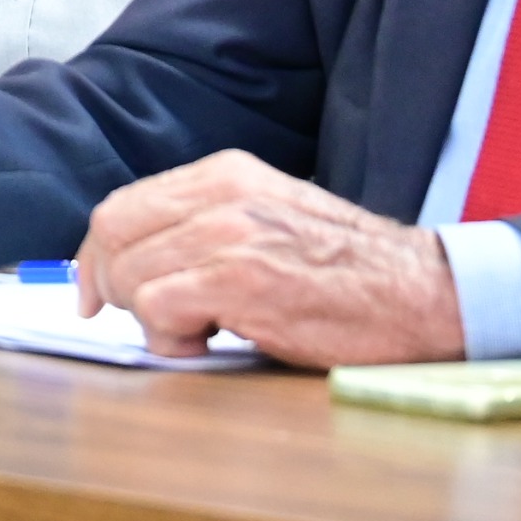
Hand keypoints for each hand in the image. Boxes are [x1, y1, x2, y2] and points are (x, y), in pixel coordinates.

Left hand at [75, 150, 465, 364]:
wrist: (424, 293)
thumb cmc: (351, 271)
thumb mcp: (272, 220)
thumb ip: (207, 228)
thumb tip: (139, 264)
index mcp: (225, 174)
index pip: (122, 207)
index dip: (98, 256)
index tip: (96, 294)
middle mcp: (221, 193)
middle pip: (112, 235)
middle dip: (113, 287)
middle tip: (150, 323)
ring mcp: (229, 233)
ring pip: (131, 276)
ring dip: (150, 321)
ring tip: (202, 335)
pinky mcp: (240, 279)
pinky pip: (158, 309)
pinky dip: (169, 340)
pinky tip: (210, 345)